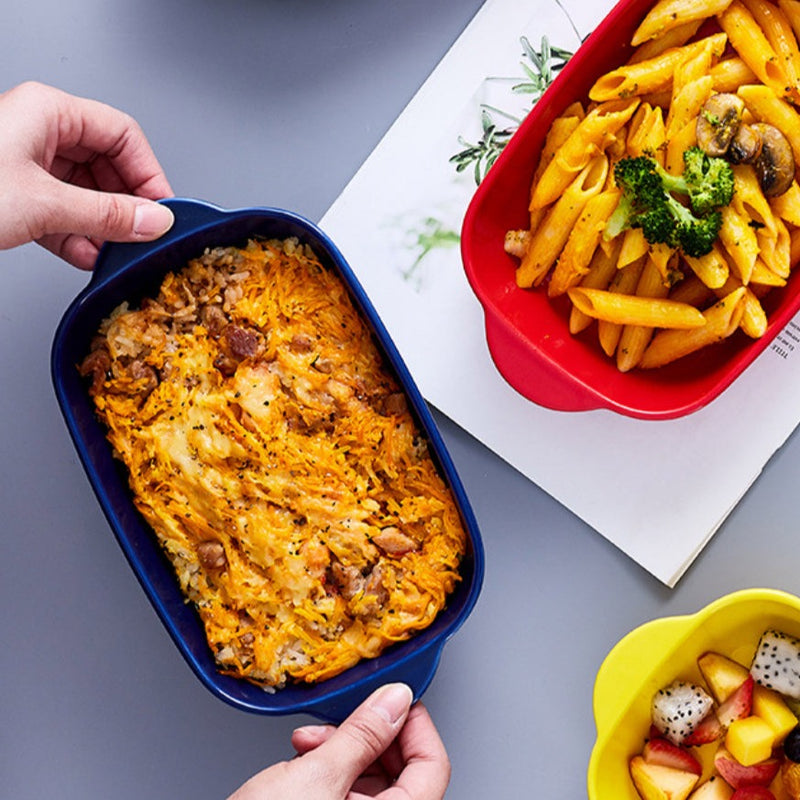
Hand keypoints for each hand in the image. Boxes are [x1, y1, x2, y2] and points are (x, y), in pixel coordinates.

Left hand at [0, 81, 173, 268]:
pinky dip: (75, 235)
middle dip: (124, 205)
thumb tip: (154, 220)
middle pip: (105, 165)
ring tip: (112, 250)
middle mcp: (39, 132)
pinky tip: (84, 255)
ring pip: (83, 192)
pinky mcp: (13, 194)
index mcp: (49, 113)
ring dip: (100, 226)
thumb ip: (108, 214)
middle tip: (141, 234)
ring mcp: (24, 163)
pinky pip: (60, 211)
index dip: (149, 173)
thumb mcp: (45, 203)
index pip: (122, 135)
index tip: (162, 210)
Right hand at [228, 684, 450, 799]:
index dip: (414, 724)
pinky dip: (328, 769)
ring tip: (309, 742)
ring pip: (373, 779)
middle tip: (342, 719)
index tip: (392, 699)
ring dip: (342, 749)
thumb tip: (394, 700)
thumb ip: (362, 734)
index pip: (433, 766)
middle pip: (403, 770)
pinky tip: (302, 760)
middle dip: (368, 736)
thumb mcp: (316, 777)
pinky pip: (348, 793)